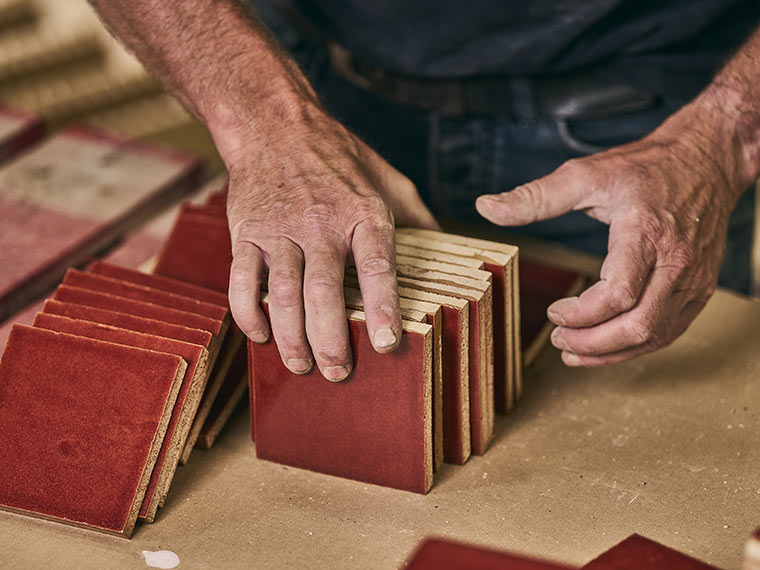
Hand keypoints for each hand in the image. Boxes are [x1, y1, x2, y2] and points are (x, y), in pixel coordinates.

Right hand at [224, 98, 438, 380]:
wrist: (274, 125)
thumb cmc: (337, 156)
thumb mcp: (389, 179)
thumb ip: (416, 216)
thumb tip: (448, 248)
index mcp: (363, 214)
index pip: (377, 267)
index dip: (383, 308)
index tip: (388, 345)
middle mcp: (322, 225)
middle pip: (325, 291)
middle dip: (331, 339)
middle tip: (338, 373)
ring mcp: (280, 230)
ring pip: (283, 293)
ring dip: (291, 337)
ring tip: (301, 366)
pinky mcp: (246, 232)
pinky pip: (241, 280)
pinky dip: (248, 313)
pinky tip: (260, 335)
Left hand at [475, 106, 747, 366]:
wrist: (707, 160)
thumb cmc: (645, 168)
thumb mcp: (585, 174)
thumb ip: (534, 197)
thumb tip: (484, 207)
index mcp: (645, 233)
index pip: (618, 294)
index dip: (581, 314)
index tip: (554, 312)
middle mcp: (676, 262)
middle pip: (638, 325)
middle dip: (592, 343)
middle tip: (559, 342)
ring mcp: (694, 279)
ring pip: (656, 335)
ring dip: (612, 353)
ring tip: (575, 352)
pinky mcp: (701, 288)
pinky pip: (670, 331)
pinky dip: (636, 346)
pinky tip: (607, 347)